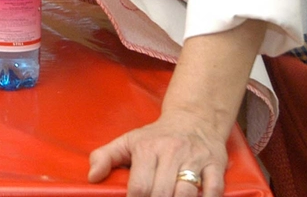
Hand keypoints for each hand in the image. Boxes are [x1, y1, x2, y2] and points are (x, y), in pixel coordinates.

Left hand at [88, 109, 228, 196]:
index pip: (139, 187)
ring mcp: (195, 159)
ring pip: (186, 193)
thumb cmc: (157, 136)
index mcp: (147, 148)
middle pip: (161, 193)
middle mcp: (171, 153)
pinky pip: (214, 189)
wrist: (194, 118)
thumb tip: (92, 177)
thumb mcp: (128, 141)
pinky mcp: (215, 165)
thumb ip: (104, 157)